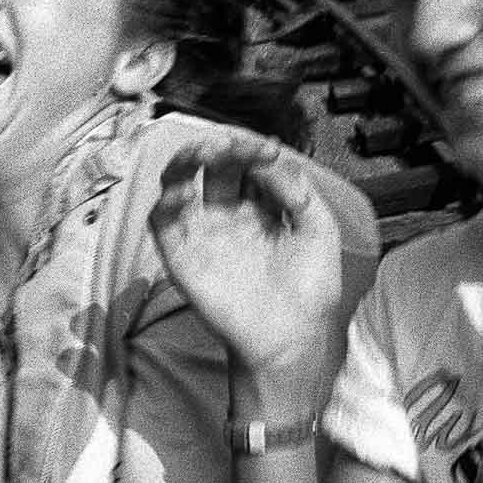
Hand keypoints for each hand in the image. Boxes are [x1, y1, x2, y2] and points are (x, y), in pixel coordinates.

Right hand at [148, 129, 343, 400]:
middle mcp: (230, 216)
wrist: (291, 337)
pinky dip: (166, 200)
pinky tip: (185, 189)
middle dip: (222, 147)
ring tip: (205, 150)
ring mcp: (204, 234)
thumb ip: (297, 189)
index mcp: (262, 209)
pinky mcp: (183, 256)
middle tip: (235, 145)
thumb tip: (271, 160)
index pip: (248, 165)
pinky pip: (162, 222)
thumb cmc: (309, 290)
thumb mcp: (319, 229)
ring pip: (180, 183)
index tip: (267, 150)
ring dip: (187, 160)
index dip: (254, 151)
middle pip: (214, 167)